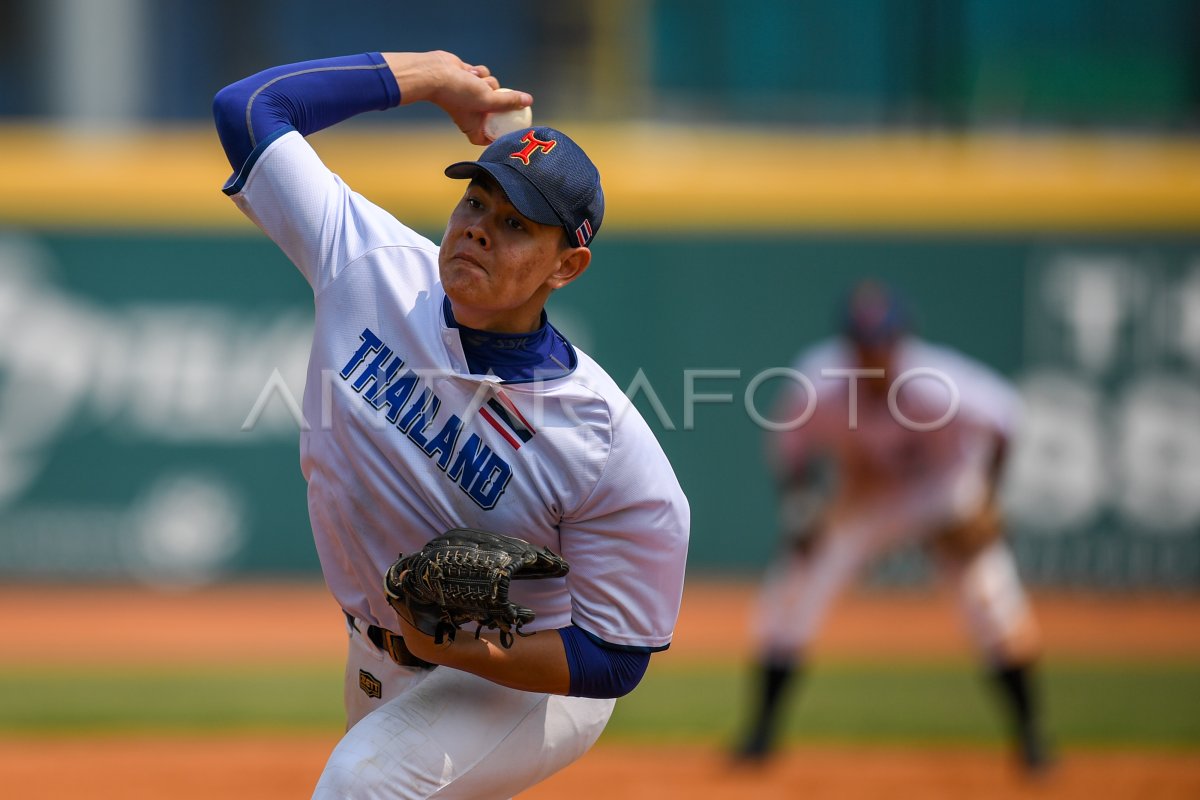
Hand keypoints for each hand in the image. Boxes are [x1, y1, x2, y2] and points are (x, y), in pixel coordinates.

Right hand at [382, 51, 531, 144]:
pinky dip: (480, 72)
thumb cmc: (458, 92)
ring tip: (477, 82)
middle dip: (499, 101)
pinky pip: (484, 76)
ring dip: (489, 83)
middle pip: (496, 111)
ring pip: (493, 89)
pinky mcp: (470, 80)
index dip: (499, 136)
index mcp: (473, 126)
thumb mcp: (488, 100)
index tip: (511, 129)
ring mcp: (471, 96)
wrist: (436, 72)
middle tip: (505, 98)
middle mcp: (472, 113)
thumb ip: (509, 102)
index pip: (489, 138)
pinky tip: (470, 71)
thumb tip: (528, 101)